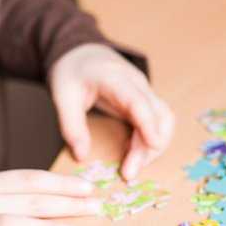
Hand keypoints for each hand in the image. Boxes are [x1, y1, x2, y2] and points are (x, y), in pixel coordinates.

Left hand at [49, 43, 174, 180]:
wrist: (80, 53)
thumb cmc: (71, 72)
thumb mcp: (62, 96)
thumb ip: (71, 126)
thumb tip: (82, 156)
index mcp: (114, 78)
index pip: (138, 101)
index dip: (148, 123)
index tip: (153, 145)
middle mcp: (136, 83)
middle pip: (158, 114)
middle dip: (150, 146)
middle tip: (129, 173)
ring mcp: (143, 91)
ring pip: (163, 119)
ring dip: (154, 147)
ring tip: (132, 168)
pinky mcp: (144, 100)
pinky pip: (157, 122)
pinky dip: (150, 141)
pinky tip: (134, 156)